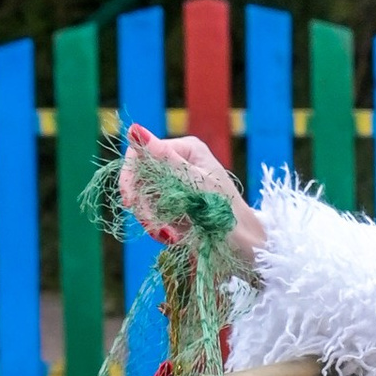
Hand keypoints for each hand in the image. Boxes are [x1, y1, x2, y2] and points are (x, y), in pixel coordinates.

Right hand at [119, 124, 264, 260]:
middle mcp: (180, 164)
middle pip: (140, 179)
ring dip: (153, 221)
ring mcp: (177, 186)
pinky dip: (161, 228)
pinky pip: (154, 214)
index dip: (130, 177)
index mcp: (186, 150)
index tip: (130, 202)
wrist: (245, 246)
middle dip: (144, 206)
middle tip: (154, 229)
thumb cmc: (226, 211)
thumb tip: (134, 129)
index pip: (141, 154)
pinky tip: (176, 237)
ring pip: (144, 200)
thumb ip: (163, 159)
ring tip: (172, 236)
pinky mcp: (177, 207)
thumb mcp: (193, 183)